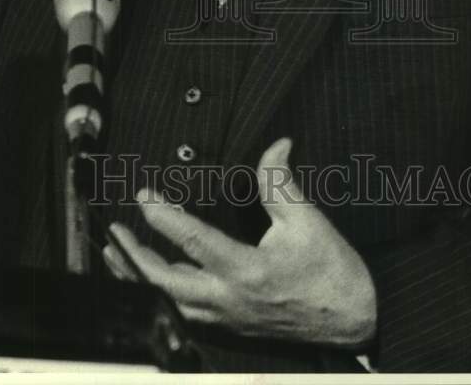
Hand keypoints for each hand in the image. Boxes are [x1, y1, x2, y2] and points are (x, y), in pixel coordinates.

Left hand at [103, 138, 376, 347]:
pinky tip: (152, 281)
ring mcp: (227, 318)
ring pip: (169, 303)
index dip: (164, 217)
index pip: (193, 241)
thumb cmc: (332, 271)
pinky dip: (161, 296)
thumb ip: (280, 181)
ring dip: (140, 278)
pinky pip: (185, 314)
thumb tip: (277, 143)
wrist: (354, 321)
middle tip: (115, 231)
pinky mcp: (231, 327)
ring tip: (118, 255)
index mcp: (246, 270)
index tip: (144, 195)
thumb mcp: (307, 220)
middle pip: (165, 283)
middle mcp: (229, 299)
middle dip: (133, 257)